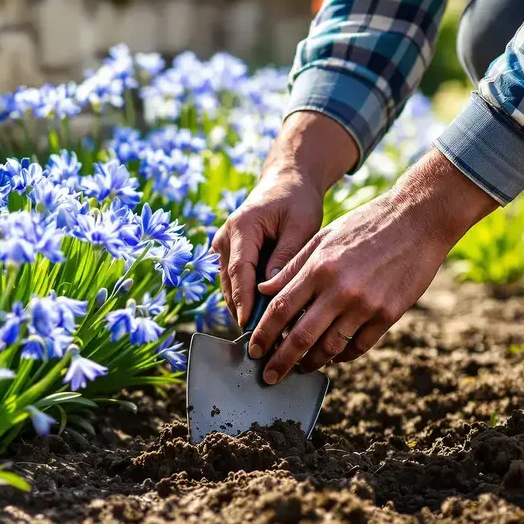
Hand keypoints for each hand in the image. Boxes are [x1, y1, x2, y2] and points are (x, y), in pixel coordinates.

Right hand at [212, 112, 357, 325]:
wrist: (286, 182)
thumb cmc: (297, 200)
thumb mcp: (300, 225)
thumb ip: (286, 256)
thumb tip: (271, 290)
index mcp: (241, 228)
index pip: (240, 272)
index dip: (244, 302)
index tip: (250, 327)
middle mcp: (225, 239)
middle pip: (230, 285)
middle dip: (243, 312)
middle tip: (260, 341)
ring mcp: (223, 247)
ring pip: (230, 287)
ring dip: (243, 309)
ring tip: (263, 336)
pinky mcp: (230, 255)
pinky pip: (235, 282)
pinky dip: (246, 299)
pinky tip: (264, 318)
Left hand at [248, 148, 497, 383]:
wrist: (418, 220)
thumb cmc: (366, 225)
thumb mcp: (323, 237)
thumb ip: (293, 266)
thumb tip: (263, 290)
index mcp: (319, 268)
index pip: (280, 309)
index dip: (263, 334)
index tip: (253, 350)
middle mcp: (340, 290)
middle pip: (301, 337)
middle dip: (281, 361)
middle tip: (269, 377)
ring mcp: (366, 305)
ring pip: (330, 348)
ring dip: (312, 362)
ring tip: (302, 367)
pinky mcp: (388, 315)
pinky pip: (359, 346)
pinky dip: (343, 355)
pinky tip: (334, 356)